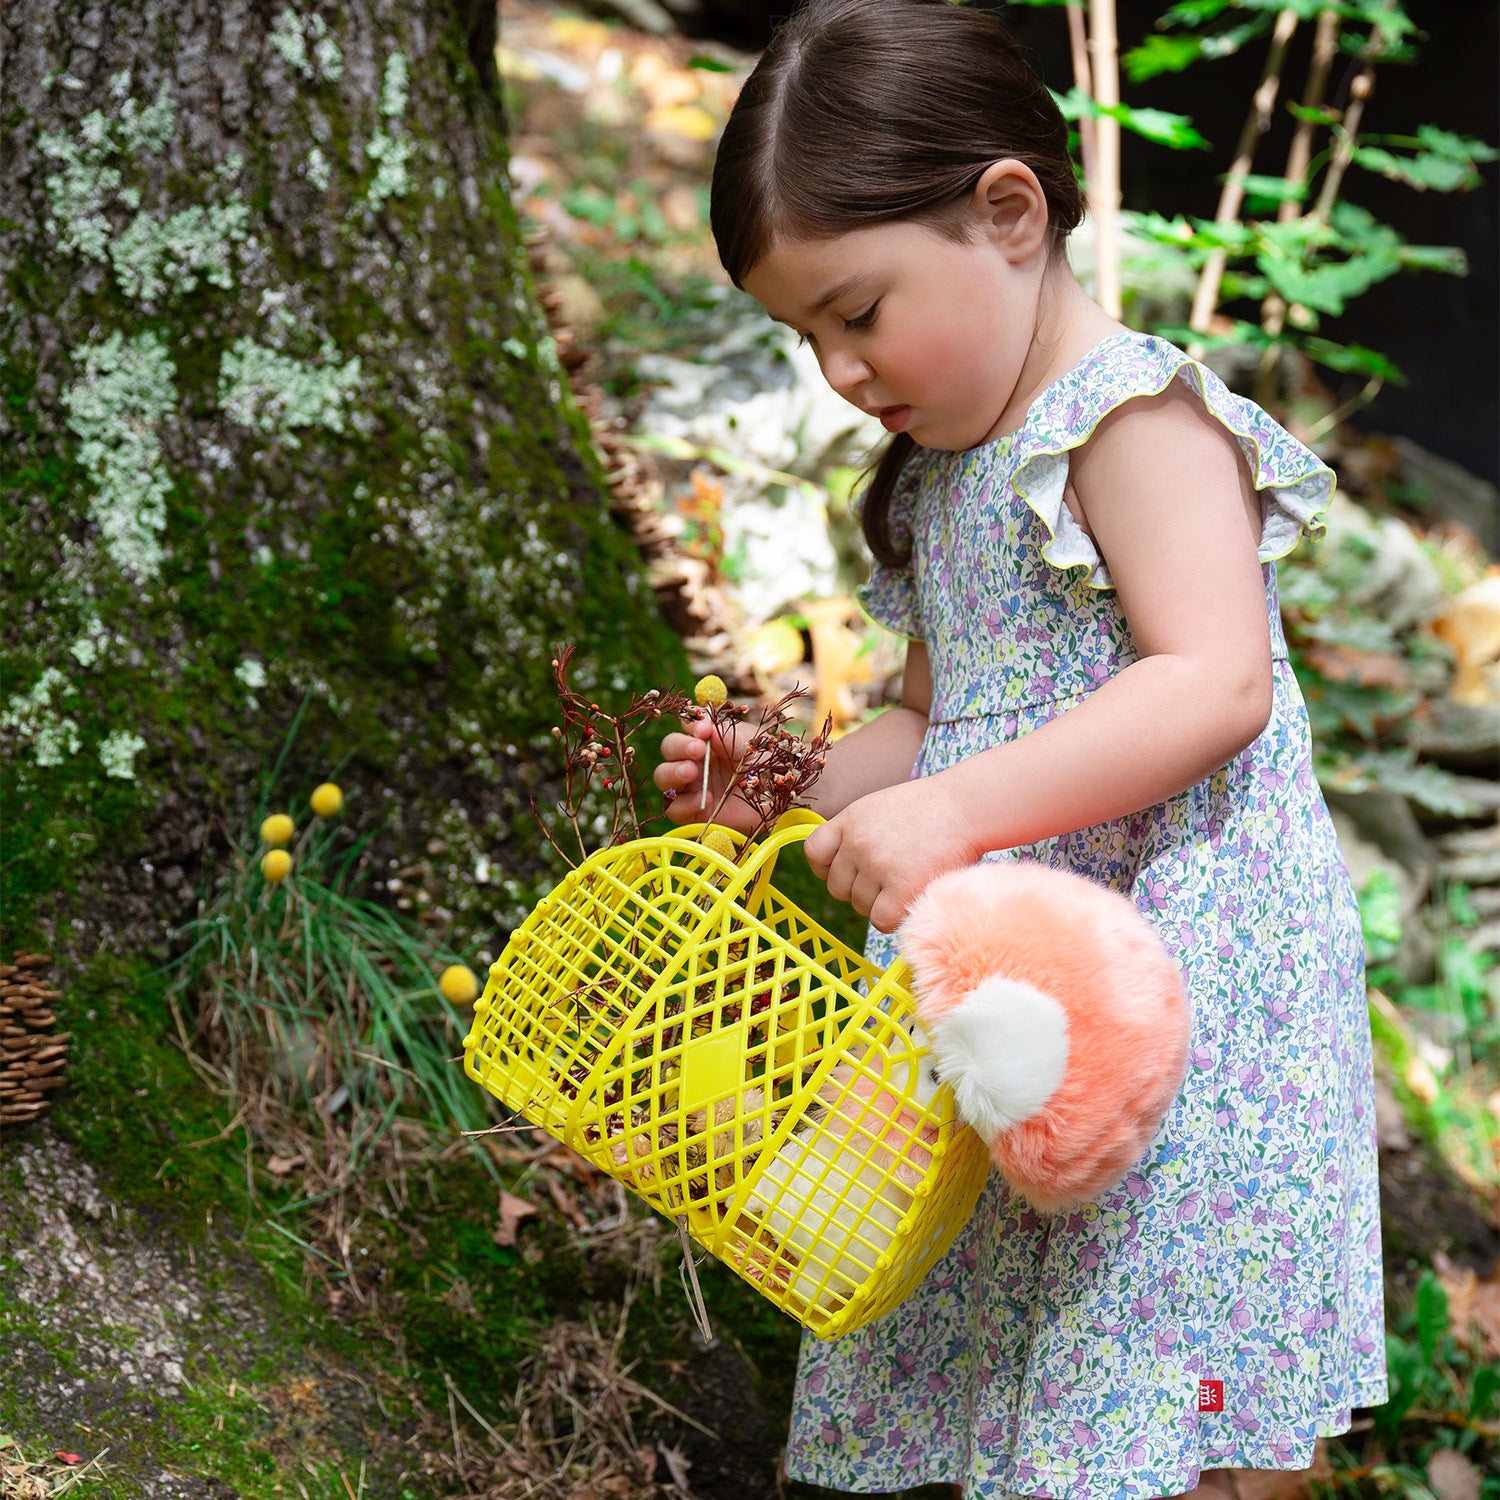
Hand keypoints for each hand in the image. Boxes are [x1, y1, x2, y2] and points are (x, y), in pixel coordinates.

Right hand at [652, 716, 760, 832]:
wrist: (782, 797)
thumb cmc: (768, 765)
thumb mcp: (751, 744)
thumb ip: (727, 735)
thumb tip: (705, 726)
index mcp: (707, 740)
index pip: (686, 727)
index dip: (691, 725)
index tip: (704, 729)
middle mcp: (694, 761)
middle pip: (669, 749)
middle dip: (679, 746)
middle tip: (698, 750)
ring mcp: (691, 787)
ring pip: (663, 777)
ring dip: (672, 772)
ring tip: (691, 772)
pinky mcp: (693, 812)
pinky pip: (675, 809)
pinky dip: (684, 803)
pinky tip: (705, 799)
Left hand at [803, 775, 979, 932]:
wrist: (967, 807)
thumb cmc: (932, 810)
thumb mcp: (882, 808)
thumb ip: (859, 833)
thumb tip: (846, 869)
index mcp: (850, 819)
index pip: (814, 853)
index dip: (828, 868)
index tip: (850, 871)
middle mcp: (857, 842)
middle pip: (838, 887)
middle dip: (860, 889)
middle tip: (890, 881)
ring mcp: (877, 865)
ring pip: (860, 906)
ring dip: (880, 903)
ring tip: (908, 883)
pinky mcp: (899, 887)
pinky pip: (880, 920)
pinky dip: (894, 918)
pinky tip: (910, 901)